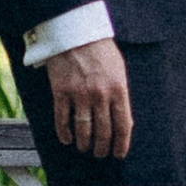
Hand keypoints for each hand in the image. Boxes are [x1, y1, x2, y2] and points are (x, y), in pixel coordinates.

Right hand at [46, 37, 132, 161]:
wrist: (75, 31)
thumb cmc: (100, 49)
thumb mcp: (119, 69)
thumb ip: (121, 94)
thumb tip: (124, 121)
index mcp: (118, 89)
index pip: (123, 125)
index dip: (121, 144)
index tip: (118, 154)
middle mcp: (100, 95)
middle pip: (103, 131)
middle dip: (102, 148)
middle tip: (100, 154)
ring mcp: (79, 94)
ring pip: (83, 129)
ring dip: (84, 144)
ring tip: (84, 148)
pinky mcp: (61, 92)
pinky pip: (62, 119)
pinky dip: (64, 133)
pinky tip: (67, 139)